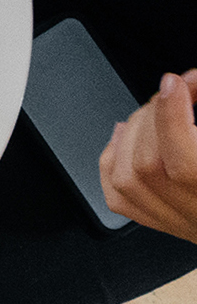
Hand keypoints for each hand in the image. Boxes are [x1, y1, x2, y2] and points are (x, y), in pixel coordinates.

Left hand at [100, 70, 196, 243]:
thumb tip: (195, 82)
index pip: (185, 163)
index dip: (172, 117)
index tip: (177, 82)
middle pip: (150, 164)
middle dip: (156, 115)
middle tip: (175, 89)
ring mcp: (176, 221)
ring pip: (127, 179)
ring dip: (134, 132)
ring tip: (156, 108)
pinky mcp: (159, 222)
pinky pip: (118, 195)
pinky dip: (114, 158)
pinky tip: (126, 134)